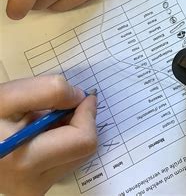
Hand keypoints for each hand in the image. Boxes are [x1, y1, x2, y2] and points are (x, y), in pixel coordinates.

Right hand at [0, 75, 96, 195]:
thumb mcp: (6, 96)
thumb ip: (48, 90)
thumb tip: (80, 98)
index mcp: (23, 161)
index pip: (82, 140)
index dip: (87, 112)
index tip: (79, 96)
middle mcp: (30, 185)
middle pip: (84, 149)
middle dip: (79, 122)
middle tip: (59, 107)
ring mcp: (32, 190)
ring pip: (77, 156)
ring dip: (69, 133)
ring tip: (41, 122)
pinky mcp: (34, 189)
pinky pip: (63, 163)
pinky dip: (60, 144)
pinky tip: (39, 135)